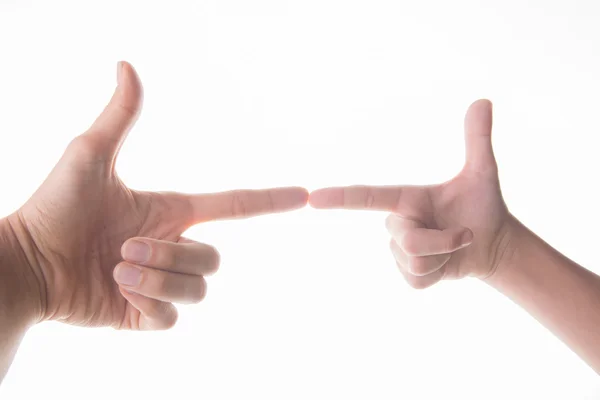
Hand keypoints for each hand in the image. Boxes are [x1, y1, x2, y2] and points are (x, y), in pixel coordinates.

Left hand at [4, 62, 307, 329]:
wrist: (27, 264)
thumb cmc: (55, 206)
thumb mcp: (90, 156)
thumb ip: (119, 115)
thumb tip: (126, 65)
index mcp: (173, 212)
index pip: (234, 206)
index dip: (270, 200)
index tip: (304, 195)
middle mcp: (174, 247)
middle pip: (213, 259)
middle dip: (170, 256)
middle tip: (123, 248)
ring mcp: (162, 283)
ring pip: (196, 290)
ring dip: (154, 279)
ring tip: (115, 270)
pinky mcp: (146, 314)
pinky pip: (174, 316)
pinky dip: (149, 305)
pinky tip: (120, 295)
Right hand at [309, 99, 513, 287]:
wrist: (492, 245)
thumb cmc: (484, 207)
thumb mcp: (482, 173)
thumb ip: (477, 140)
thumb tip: (483, 100)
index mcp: (405, 199)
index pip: (367, 197)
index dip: (339, 197)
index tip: (312, 198)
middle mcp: (397, 223)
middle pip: (407, 240)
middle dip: (443, 240)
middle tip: (465, 233)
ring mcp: (400, 252)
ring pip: (415, 262)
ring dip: (445, 256)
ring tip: (456, 246)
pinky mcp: (409, 275)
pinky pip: (418, 280)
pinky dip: (441, 274)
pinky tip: (447, 266)